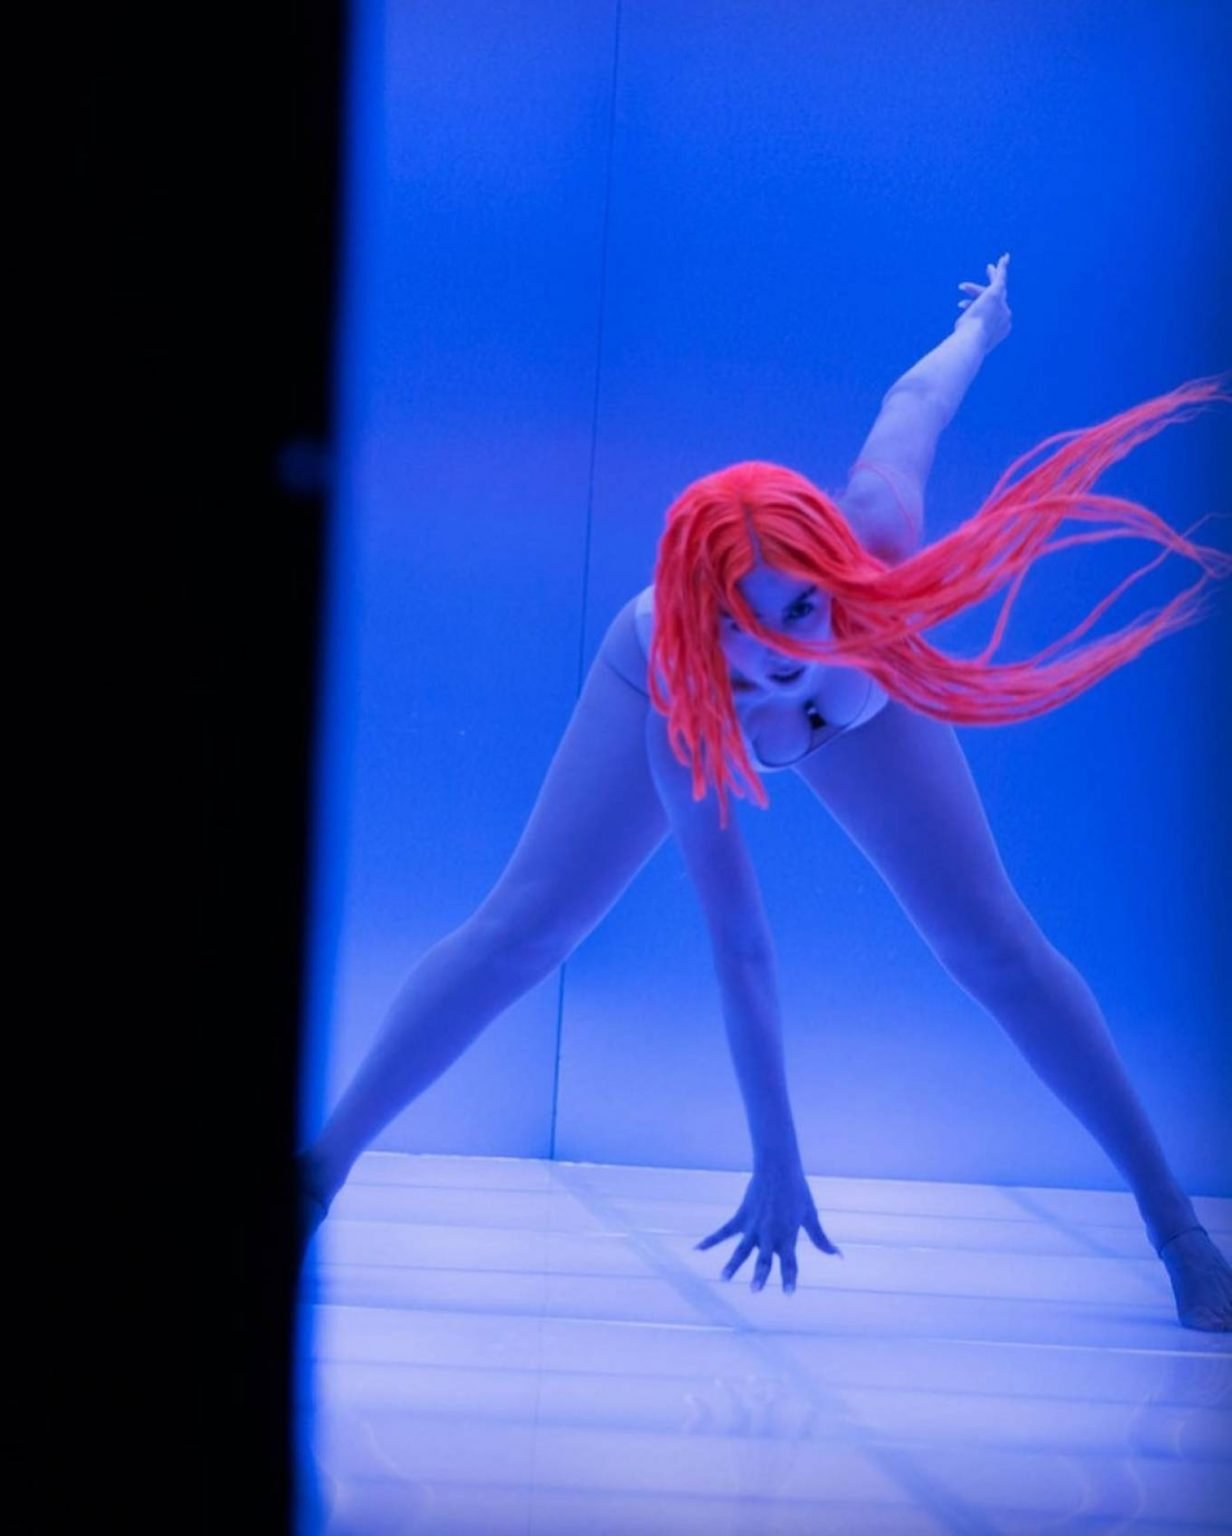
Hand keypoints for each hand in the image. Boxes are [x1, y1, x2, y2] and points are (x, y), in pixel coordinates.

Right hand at [694, 1163, 841, 1293]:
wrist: (778, 1168)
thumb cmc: (797, 1192)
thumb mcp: (810, 1216)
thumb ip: (821, 1239)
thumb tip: (839, 1257)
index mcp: (787, 1235)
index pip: (789, 1262)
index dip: (789, 1278)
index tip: (788, 1294)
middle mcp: (769, 1233)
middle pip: (763, 1258)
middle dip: (759, 1275)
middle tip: (755, 1290)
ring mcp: (753, 1226)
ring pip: (741, 1249)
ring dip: (733, 1264)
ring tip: (724, 1278)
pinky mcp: (741, 1217)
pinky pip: (724, 1231)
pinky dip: (710, 1240)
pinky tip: (697, 1249)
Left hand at [955, 252, 1011, 351]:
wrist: (972, 341)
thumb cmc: (966, 345)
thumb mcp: (964, 344)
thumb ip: (964, 342)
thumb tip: (953, 353)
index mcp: (1002, 329)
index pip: (991, 314)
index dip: (975, 308)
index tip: (961, 306)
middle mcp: (1006, 316)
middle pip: (994, 300)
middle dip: (982, 293)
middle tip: (977, 283)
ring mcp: (1002, 305)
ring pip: (993, 289)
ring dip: (975, 289)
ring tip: (961, 287)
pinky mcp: (995, 294)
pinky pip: (1001, 277)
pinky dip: (1002, 267)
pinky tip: (1004, 257)